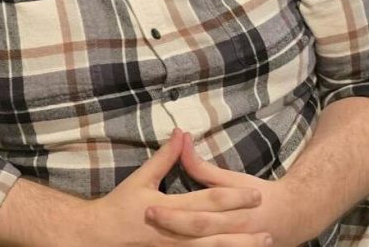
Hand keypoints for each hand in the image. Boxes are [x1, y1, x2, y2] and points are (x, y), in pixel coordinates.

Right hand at [79, 129, 272, 245]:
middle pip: (215, 231)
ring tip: (262, 244)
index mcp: (169, 209)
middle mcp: (175, 233)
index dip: (234, 198)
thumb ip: (164, 158)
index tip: (256, 194)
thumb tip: (181, 133)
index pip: (208, 203)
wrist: (98, 237)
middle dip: (243, 228)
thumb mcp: (141, 179)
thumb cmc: (120, 206)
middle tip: (269, 225)